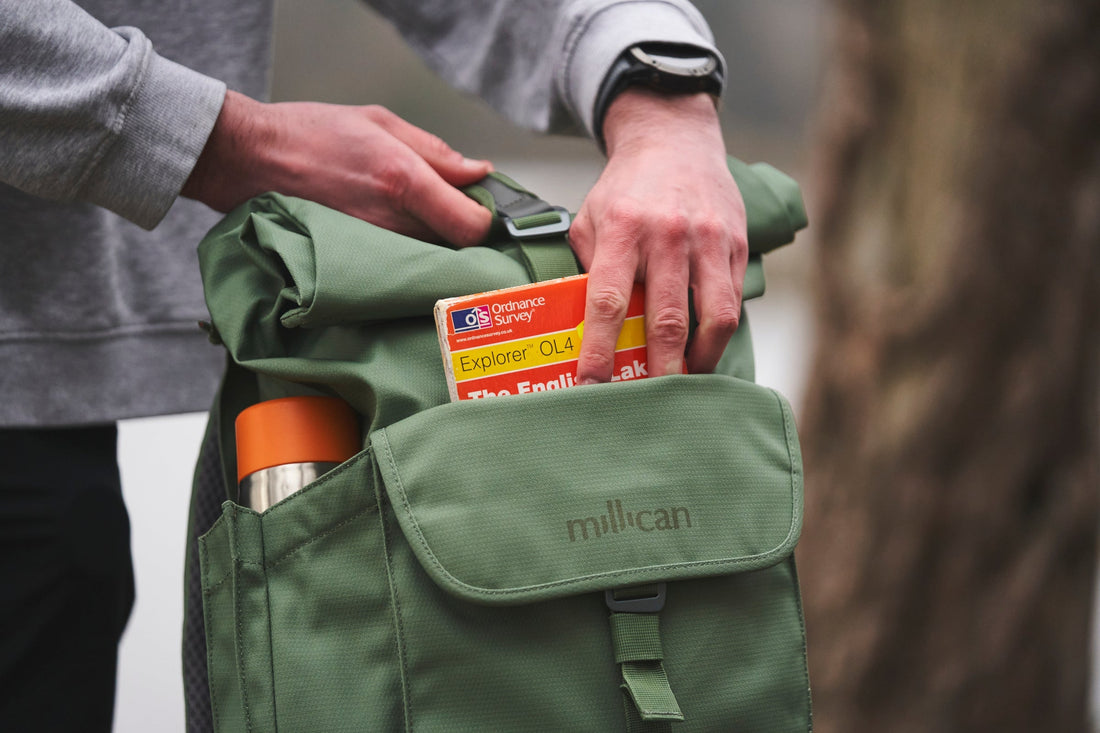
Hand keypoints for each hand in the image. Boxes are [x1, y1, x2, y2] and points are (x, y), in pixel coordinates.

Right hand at [182, 91, 493, 244]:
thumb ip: (436, 151)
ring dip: (432, 239)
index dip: (486, 219)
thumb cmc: (308, 134)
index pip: (471, 225)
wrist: (249, 161)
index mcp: (403, 179)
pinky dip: (404, 249)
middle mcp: (391, 221)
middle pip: (455, 246)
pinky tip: (389, 227)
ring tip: (412, 212)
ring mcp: (372, 247)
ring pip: (427, 256)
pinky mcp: (354, 261)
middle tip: (451, 207)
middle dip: (460, 228)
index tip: (482, 207)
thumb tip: (477, 171)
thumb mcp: (379, 122)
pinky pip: (398, 262)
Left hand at [569, 89, 747, 381]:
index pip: (608, 300)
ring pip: (714, 316)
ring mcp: (708, 239)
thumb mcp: (589, 217)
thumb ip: (587, 266)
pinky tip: (705, 354)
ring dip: (700, 360)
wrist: (674, 140)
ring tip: (684, 384)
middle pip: (667, 318)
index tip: (591, 386)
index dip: (600, 348)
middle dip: (658, 370)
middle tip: (647, 406)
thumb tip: (580, 326)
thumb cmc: (626, 189)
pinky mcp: (736, 244)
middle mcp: (668, 234)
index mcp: (622, 228)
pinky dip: (719, 336)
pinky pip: (733, 301)